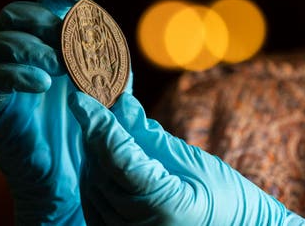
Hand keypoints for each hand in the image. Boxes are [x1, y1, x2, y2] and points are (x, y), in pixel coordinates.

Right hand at [0, 0, 124, 224]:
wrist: (76, 181)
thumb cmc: (94, 130)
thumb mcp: (111, 89)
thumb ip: (111, 60)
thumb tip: (108, 32)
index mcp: (50, 46)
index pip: (45, 4)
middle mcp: (24, 58)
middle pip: (14, 13)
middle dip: (43, 17)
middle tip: (69, 37)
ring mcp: (7, 81)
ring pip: (1, 40)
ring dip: (35, 45)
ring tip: (61, 66)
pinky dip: (21, 73)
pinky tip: (45, 83)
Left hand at [68, 91, 304, 225]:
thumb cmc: (224, 197)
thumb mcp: (193, 161)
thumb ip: (151, 136)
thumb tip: (123, 103)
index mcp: (161, 206)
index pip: (117, 157)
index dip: (98, 124)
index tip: (80, 99)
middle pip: (99, 171)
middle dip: (94, 135)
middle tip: (93, 106)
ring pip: (92, 187)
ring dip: (93, 155)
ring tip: (102, 129)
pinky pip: (95, 204)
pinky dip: (96, 176)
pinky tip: (104, 157)